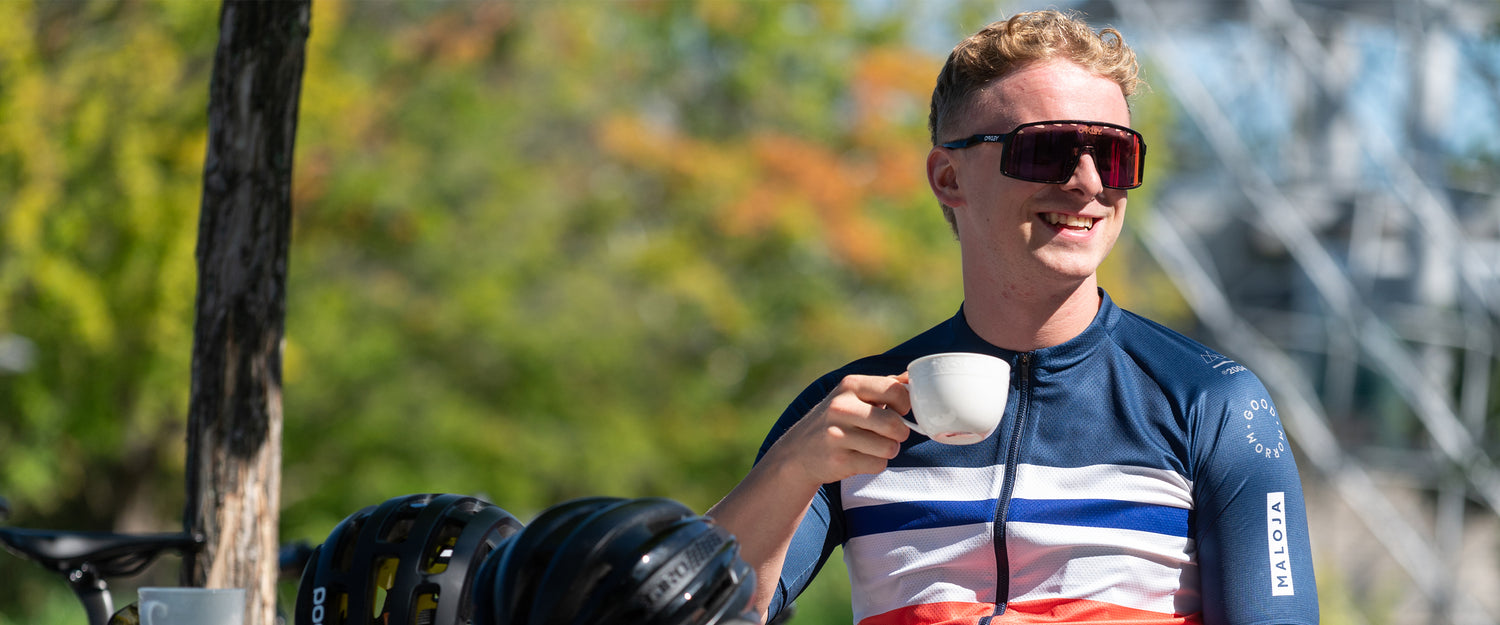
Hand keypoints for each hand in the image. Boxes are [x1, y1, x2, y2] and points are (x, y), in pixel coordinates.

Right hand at [761, 373, 912, 488]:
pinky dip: (875, 464)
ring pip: (889, 447)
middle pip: (894, 424)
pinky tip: (860, 457)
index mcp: (850, 385)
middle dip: (899, 433)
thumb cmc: (837, 420)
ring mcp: (837, 434)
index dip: (906, 404)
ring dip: (888, 450)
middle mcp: (841, 407)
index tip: (899, 411)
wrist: (798, 452)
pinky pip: (877, 465)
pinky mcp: (838, 460)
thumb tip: (915, 376)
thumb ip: (885, 385)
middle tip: (890, 434)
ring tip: (873, 446)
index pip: (896, 390)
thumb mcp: (854, 395)